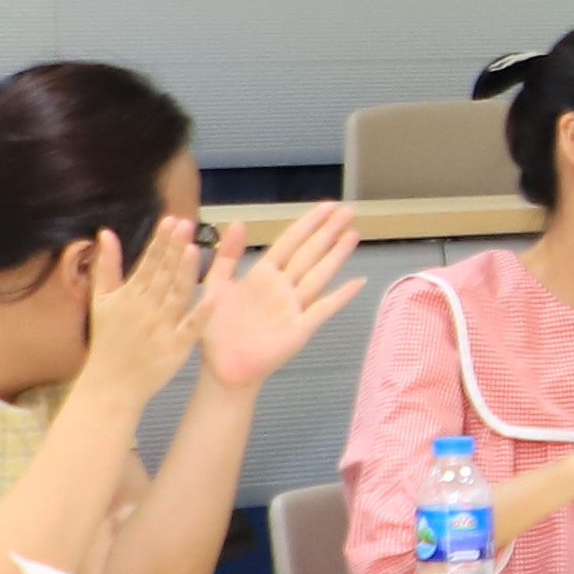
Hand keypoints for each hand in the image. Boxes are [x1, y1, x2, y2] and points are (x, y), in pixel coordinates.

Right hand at [81, 218, 211, 398]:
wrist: (111, 384)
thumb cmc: (108, 338)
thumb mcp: (100, 300)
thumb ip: (107, 266)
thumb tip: (106, 232)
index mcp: (129, 295)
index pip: (148, 263)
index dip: (160, 242)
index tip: (171, 220)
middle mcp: (146, 308)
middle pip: (163, 275)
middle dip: (174, 249)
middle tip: (186, 225)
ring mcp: (162, 328)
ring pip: (177, 296)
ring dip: (185, 273)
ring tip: (194, 249)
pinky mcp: (176, 347)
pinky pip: (190, 328)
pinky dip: (201, 314)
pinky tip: (213, 298)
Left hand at [193, 206, 361, 388]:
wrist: (222, 367)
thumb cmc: (217, 329)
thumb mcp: (216, 286)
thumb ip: (227, 255)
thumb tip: (236, 221)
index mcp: (263, 274)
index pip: (290, 242)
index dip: (309, 223)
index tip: (328, 206)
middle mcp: (283, 287)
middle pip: (310, 253)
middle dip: (328, 231)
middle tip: (349, 210)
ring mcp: (294, 307)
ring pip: (319, 275)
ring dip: (336, 255)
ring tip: (353, 234)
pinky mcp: (299, 329)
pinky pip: (322, 309)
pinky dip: (340, 296)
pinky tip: (357, 282)